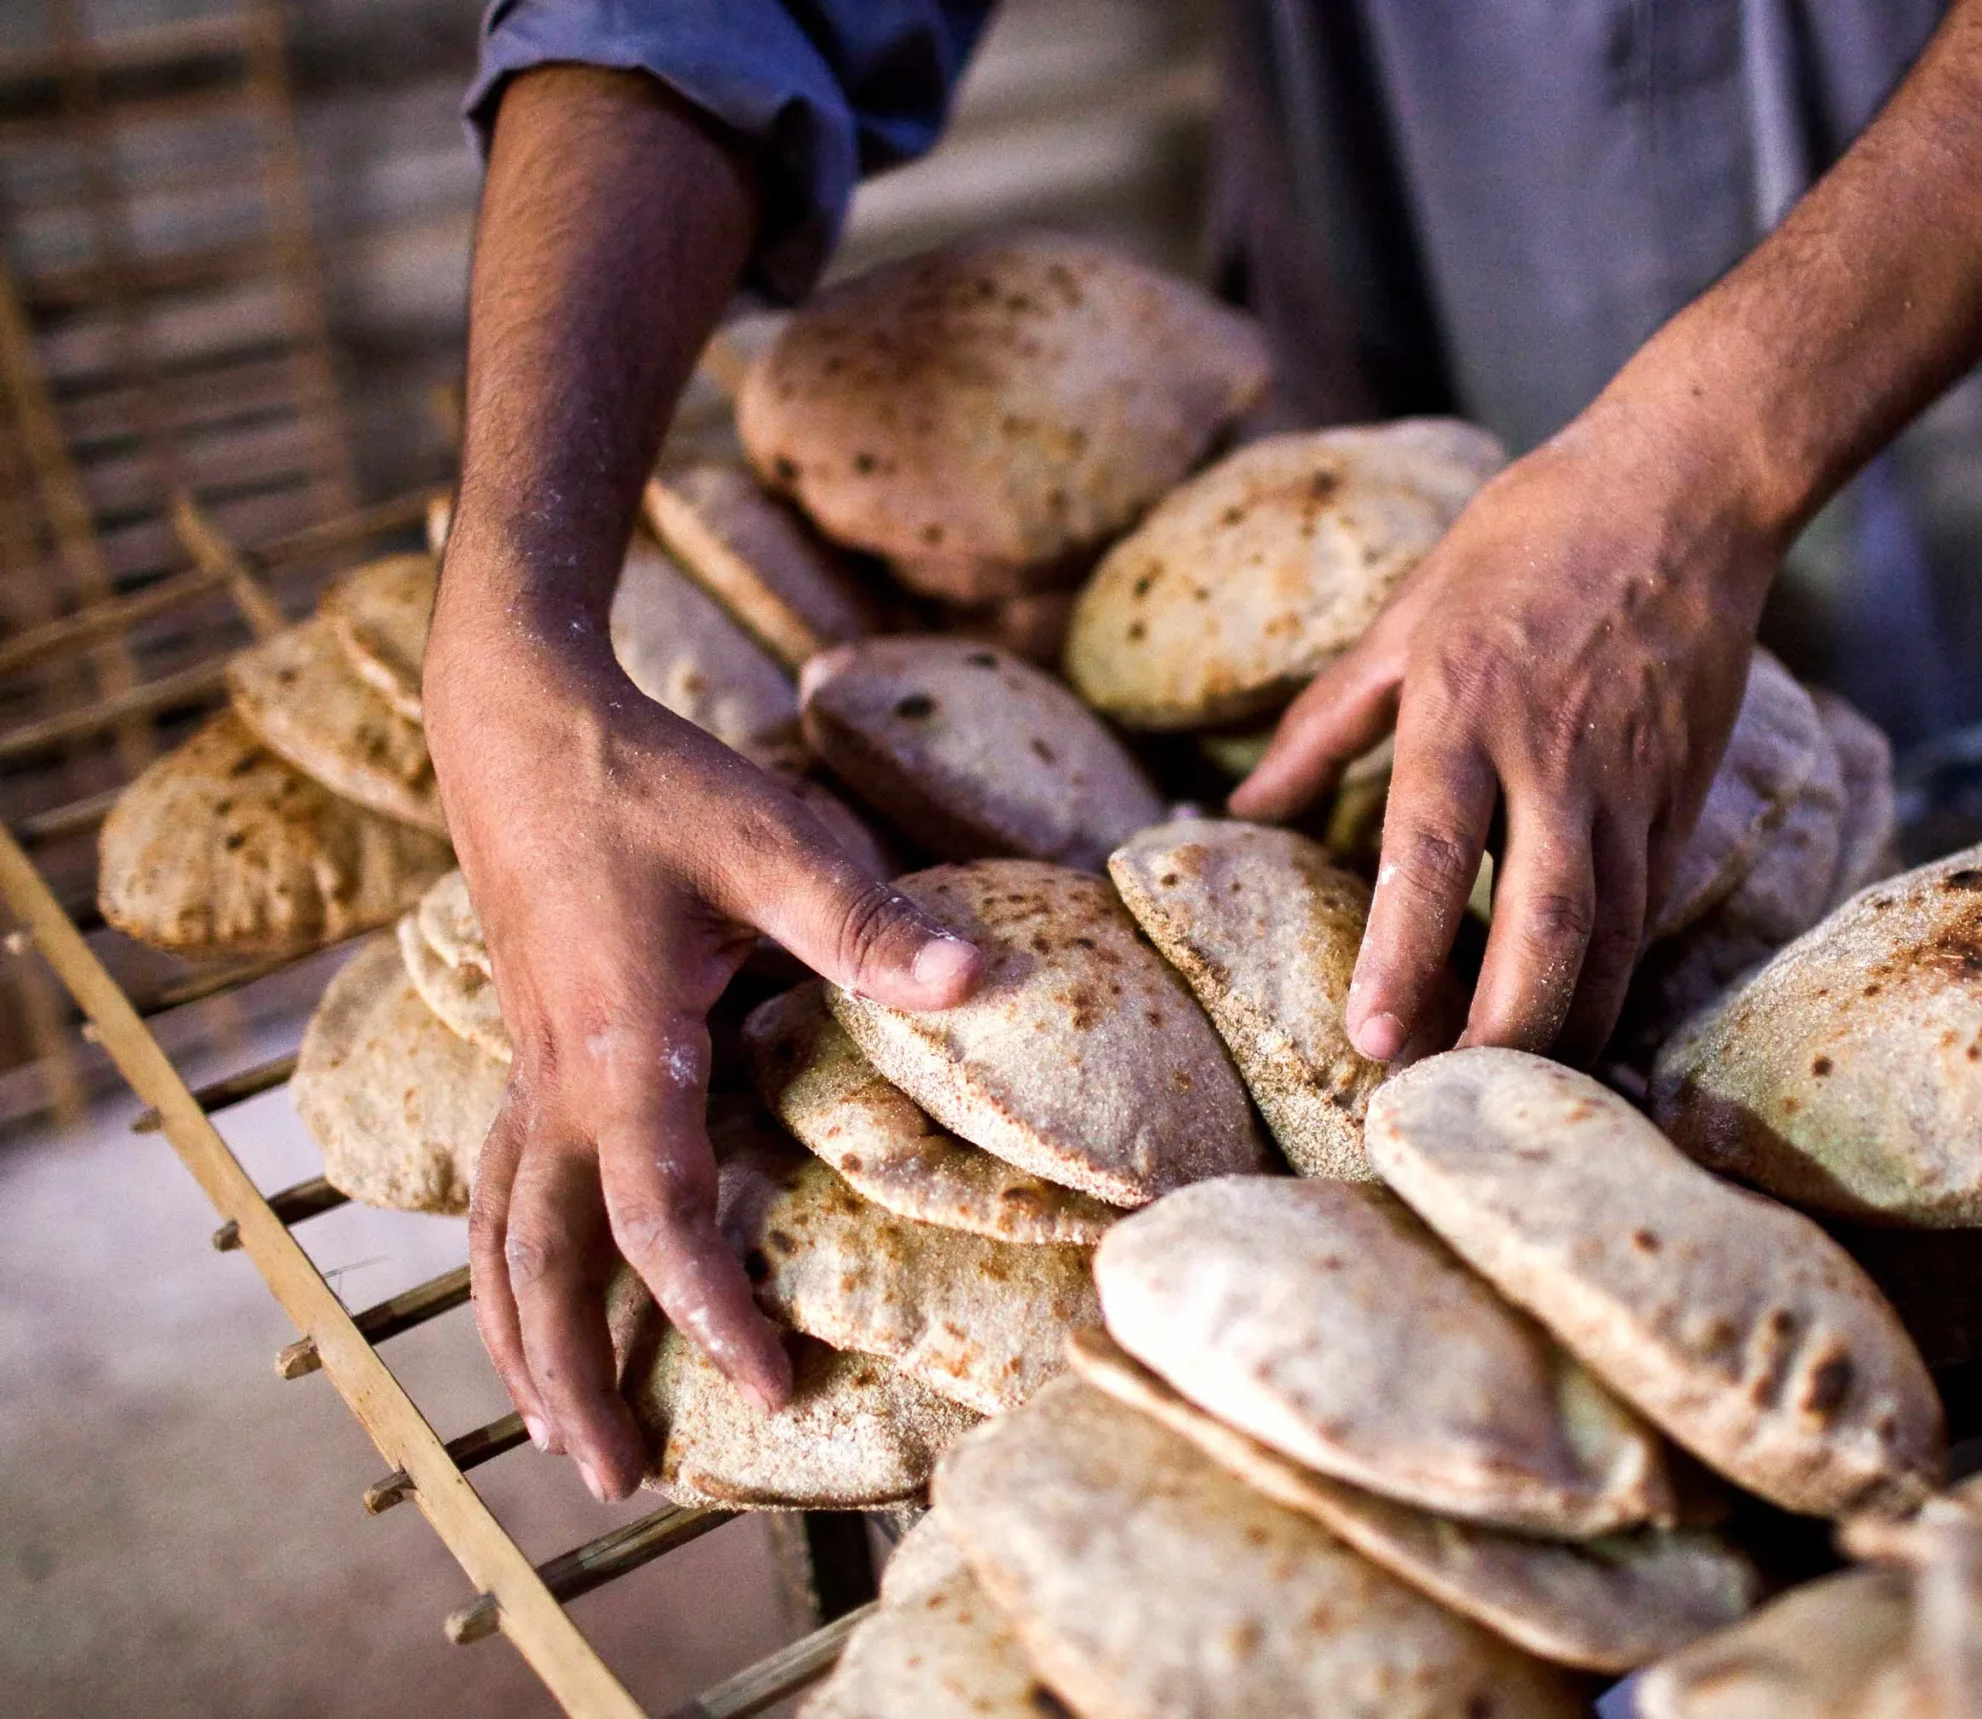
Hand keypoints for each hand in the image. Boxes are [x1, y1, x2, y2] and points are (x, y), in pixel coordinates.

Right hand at [423, 613, 978, 1500]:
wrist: (520, 720)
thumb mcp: (773, 839)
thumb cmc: (651, 778)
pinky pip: (497, 1189)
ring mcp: (526, 1068)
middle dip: (577, 1377)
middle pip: (545, 1264)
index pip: (655, 1210)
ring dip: (526, 1341)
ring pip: (500, 1237)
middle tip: (621, 1484)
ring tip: (559, 1431)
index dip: (704, 1306)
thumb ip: (868, 922)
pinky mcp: (523, 1051)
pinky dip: (507, 1265)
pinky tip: (529, 1296)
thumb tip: (976, 986)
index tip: (764, 1382)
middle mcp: (556, 1078)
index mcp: (621, 1045)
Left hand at [1229, 384, 1780, 1065]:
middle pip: (1543, 925)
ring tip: (1503, 1094)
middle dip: (1500, 1029)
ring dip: (1563, 1027)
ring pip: (1611, 938)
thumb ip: (1322, 725)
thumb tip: (1237, 809)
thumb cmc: (1524, 542)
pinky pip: (1647, 912)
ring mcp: (1630, 785)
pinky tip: (1574, 1029)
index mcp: (1464, 707)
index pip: (1430, 852)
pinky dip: (1613, 981)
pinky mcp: (1681, 799)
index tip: (1368, 1037)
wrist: (1683, 491)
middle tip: (1445, 1101)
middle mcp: (1554, 759)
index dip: (1400, 952)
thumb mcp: (1403, 618)